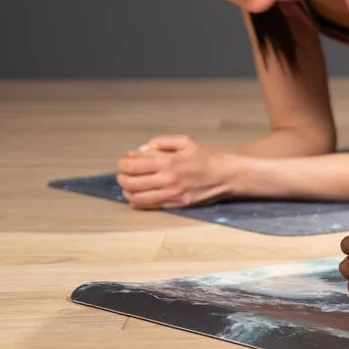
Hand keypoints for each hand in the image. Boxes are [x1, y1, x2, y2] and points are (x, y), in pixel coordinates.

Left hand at [114, 135, 233, 208]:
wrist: (227, 174)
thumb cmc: (206, 157)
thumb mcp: (185, 142)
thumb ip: (160, 143)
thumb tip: (138, 152)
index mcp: (168, 162)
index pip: (132, 166)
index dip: (122, 164)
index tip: (123, 162)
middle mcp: (167, 180)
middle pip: (131, 183)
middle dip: (122, 178)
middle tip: (123, 175)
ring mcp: (171, 194)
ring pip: (137, 198)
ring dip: (127, 192)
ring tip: (129, 186)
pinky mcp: (176, 205)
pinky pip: (150, 206)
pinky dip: (138, 202)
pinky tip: (138, 197)